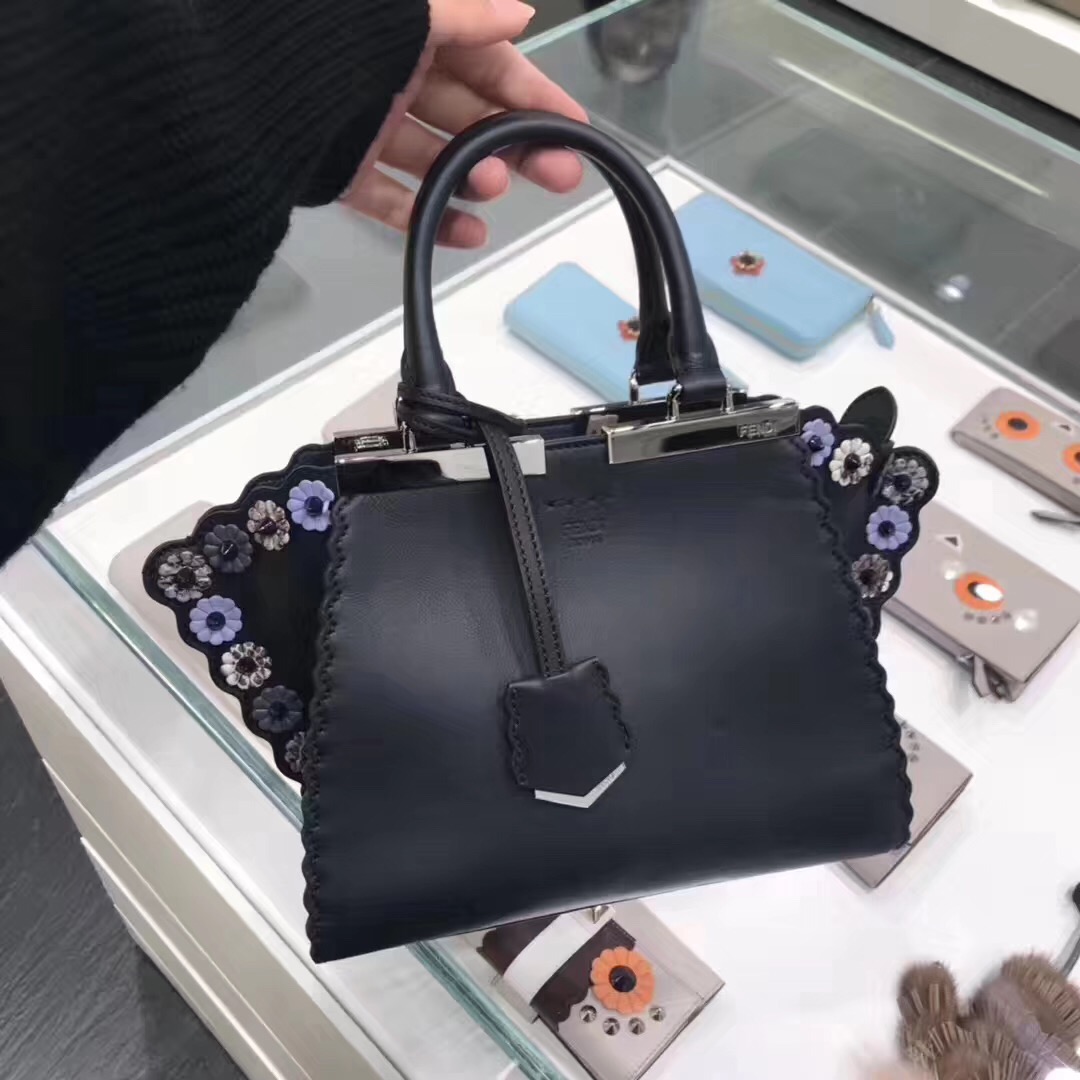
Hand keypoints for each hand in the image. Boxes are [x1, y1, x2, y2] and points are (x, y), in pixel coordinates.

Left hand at [342, 0, 587, 247]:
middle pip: (469, 115)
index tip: (574, 129)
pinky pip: (391, 197)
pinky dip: (428, 215)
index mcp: (412, 33)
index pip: (489, 65)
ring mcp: (367, 126)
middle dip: (517, 143)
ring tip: (493, 187)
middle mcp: (394, 76)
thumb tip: (520, 12)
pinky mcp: (341, 170)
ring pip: (436, 157)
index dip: (534, 94)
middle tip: (560, 174)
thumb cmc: (325, 37)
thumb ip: (465, 15)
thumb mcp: (405, 14)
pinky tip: (469, 233)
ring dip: (473, 175)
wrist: (232, 84)